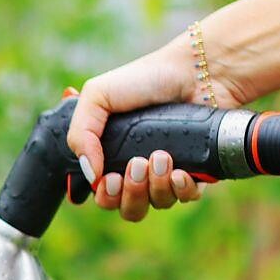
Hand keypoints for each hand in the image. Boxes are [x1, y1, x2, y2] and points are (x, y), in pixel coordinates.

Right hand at [66, 35, 250, 221]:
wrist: (196, 70)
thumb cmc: (145, 79)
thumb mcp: (97, 96)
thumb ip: (80, 134)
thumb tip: (90, 175)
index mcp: (114, 156)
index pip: (105, 196)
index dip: (106, 196)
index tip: (111, 178)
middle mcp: (140, 169)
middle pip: (130, 208)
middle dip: (130, 194)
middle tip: (137, 164)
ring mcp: (169, 173)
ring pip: (157, 204)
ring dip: (156, 186)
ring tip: (161, 156)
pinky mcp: (198, 171)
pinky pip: (186, 197)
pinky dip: (181, 189)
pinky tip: (180, 171)